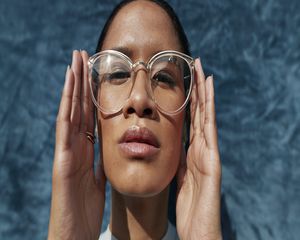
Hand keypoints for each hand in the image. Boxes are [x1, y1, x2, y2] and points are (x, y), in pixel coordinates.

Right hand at [48, 50, 105, 239]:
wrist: (75, 235)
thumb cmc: (87, 210)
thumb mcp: (100, 180)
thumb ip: (102, 162)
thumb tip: (111, 147)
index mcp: (86, 151)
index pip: (89, 117)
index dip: (92, 95)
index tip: (98, 74)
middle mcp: (74, 147)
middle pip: (78, 109)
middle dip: (81, 82)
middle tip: (84, 56)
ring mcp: (66, 152)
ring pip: (69, 112)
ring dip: (72, 86)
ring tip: (75, 61)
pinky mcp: (61, 162)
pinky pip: (64, 128)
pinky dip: (66, 106)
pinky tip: (69, 86)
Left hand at [176, 59, 221, 239]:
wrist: (198, 231)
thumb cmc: (189, 208)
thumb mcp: (180, 179)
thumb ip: (180, 162)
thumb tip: (175, 148)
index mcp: (192, 154)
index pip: (190, 121)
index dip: (189, 101)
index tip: (184, 81)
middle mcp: (202, 150)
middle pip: (199, 114)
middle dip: (197, 91)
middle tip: (195, 66)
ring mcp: (209, 154)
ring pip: (206, 118)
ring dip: (205, 95)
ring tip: (203, 73)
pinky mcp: (213, 163)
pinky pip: (209, 133)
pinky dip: (209, 114)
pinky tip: (208, 97)